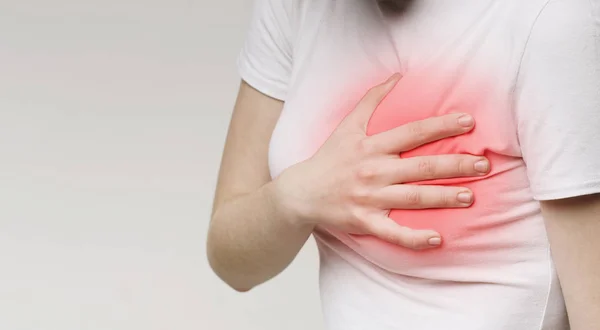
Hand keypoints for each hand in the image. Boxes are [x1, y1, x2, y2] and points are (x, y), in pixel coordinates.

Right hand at [274, 73, 489, 249]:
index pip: (413, 132)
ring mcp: (370, 199)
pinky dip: (415, 238)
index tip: (470, 122)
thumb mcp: (347, 125)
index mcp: (371, 146)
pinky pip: (393, 233)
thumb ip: (372, 99)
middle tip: (483, 165)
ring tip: (471, 196)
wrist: (301, 192)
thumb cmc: (329, 157)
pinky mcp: (365, 222)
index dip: (442, 126)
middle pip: (421, 167)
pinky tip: (438, 239)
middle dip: (455, 165)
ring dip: (444, 197)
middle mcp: (373, 171)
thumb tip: (397, 76)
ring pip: (413, 199)